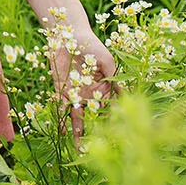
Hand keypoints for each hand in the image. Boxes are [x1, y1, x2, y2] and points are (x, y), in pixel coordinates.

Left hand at [48, 24, 118, 139]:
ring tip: (79, 148)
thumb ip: (113, 77)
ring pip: (77, 116)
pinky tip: (61, 130)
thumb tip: (125, 93)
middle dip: (95, 133)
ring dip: (77, 131)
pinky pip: (61, 106)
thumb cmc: (92, 45)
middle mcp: (90, 95)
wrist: (68, 34)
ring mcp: (75, 93)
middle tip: (97, 149)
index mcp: (104, 89)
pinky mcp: (60, 89)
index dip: (112, 123)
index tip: (115, 136)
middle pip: (93, 117)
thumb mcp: (106, 60)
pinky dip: (61, 117)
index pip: (109, 109)